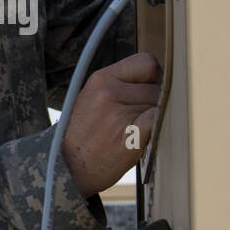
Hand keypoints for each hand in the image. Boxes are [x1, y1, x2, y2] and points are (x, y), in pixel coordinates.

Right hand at [60, 52, 160, 196]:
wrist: (69, 168)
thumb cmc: (84, 135)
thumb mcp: (92, 97)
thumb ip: (120, 83)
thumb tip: (157, 76)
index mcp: (101, 79)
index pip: (146, 61)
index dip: (153, 75)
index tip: (149, 87)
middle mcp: (109, 92)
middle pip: (157, 85)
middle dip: (153, 100)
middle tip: (135, 118)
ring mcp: (120, 114)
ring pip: (159, 104)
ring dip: (154, 117)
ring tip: (132, 130)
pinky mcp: (131, 136)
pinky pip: (159, 120)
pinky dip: (157, 127)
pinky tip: (143, 135)